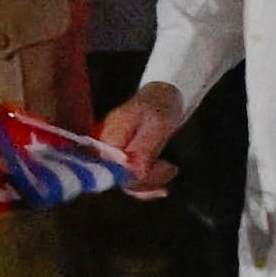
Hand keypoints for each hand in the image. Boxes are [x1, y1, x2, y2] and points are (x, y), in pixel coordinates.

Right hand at [98, 82, 186, 199]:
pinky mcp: (121, 158)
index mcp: (110, 133)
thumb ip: (144, 149)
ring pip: (125, 181)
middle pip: (116, 177)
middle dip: (145, 179)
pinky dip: (149, 181)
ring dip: (150, 181)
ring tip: (170, 169)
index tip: (152, 172)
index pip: (111, 166)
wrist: (162, 95)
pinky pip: (131, 177)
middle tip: (169, 168)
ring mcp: (112, 152)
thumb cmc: (160, 104)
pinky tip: (164, 174)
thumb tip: (136, 173)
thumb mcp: (158, 124)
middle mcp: (106, 145)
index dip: (130, 175)